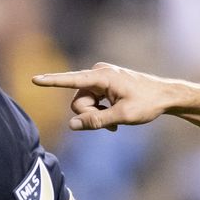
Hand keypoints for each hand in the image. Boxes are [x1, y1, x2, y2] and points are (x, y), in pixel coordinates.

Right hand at [32, 62, 179, 131]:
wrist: (165, 96)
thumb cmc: (147, 104)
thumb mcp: (122, 116)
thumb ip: (96, 121)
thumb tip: (73, 125)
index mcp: (102, 77)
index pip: (71, 80)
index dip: (52, 82)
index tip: (34, 79)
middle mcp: (98, 74)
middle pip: (78, 101)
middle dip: (89, 115)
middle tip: (109, 126)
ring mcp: (101, 78)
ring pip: (84, 104)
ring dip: (96, 116)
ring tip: (114, 123)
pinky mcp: (104, 84)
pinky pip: (92, 101)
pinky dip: (100, 112)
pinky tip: (114, 119)